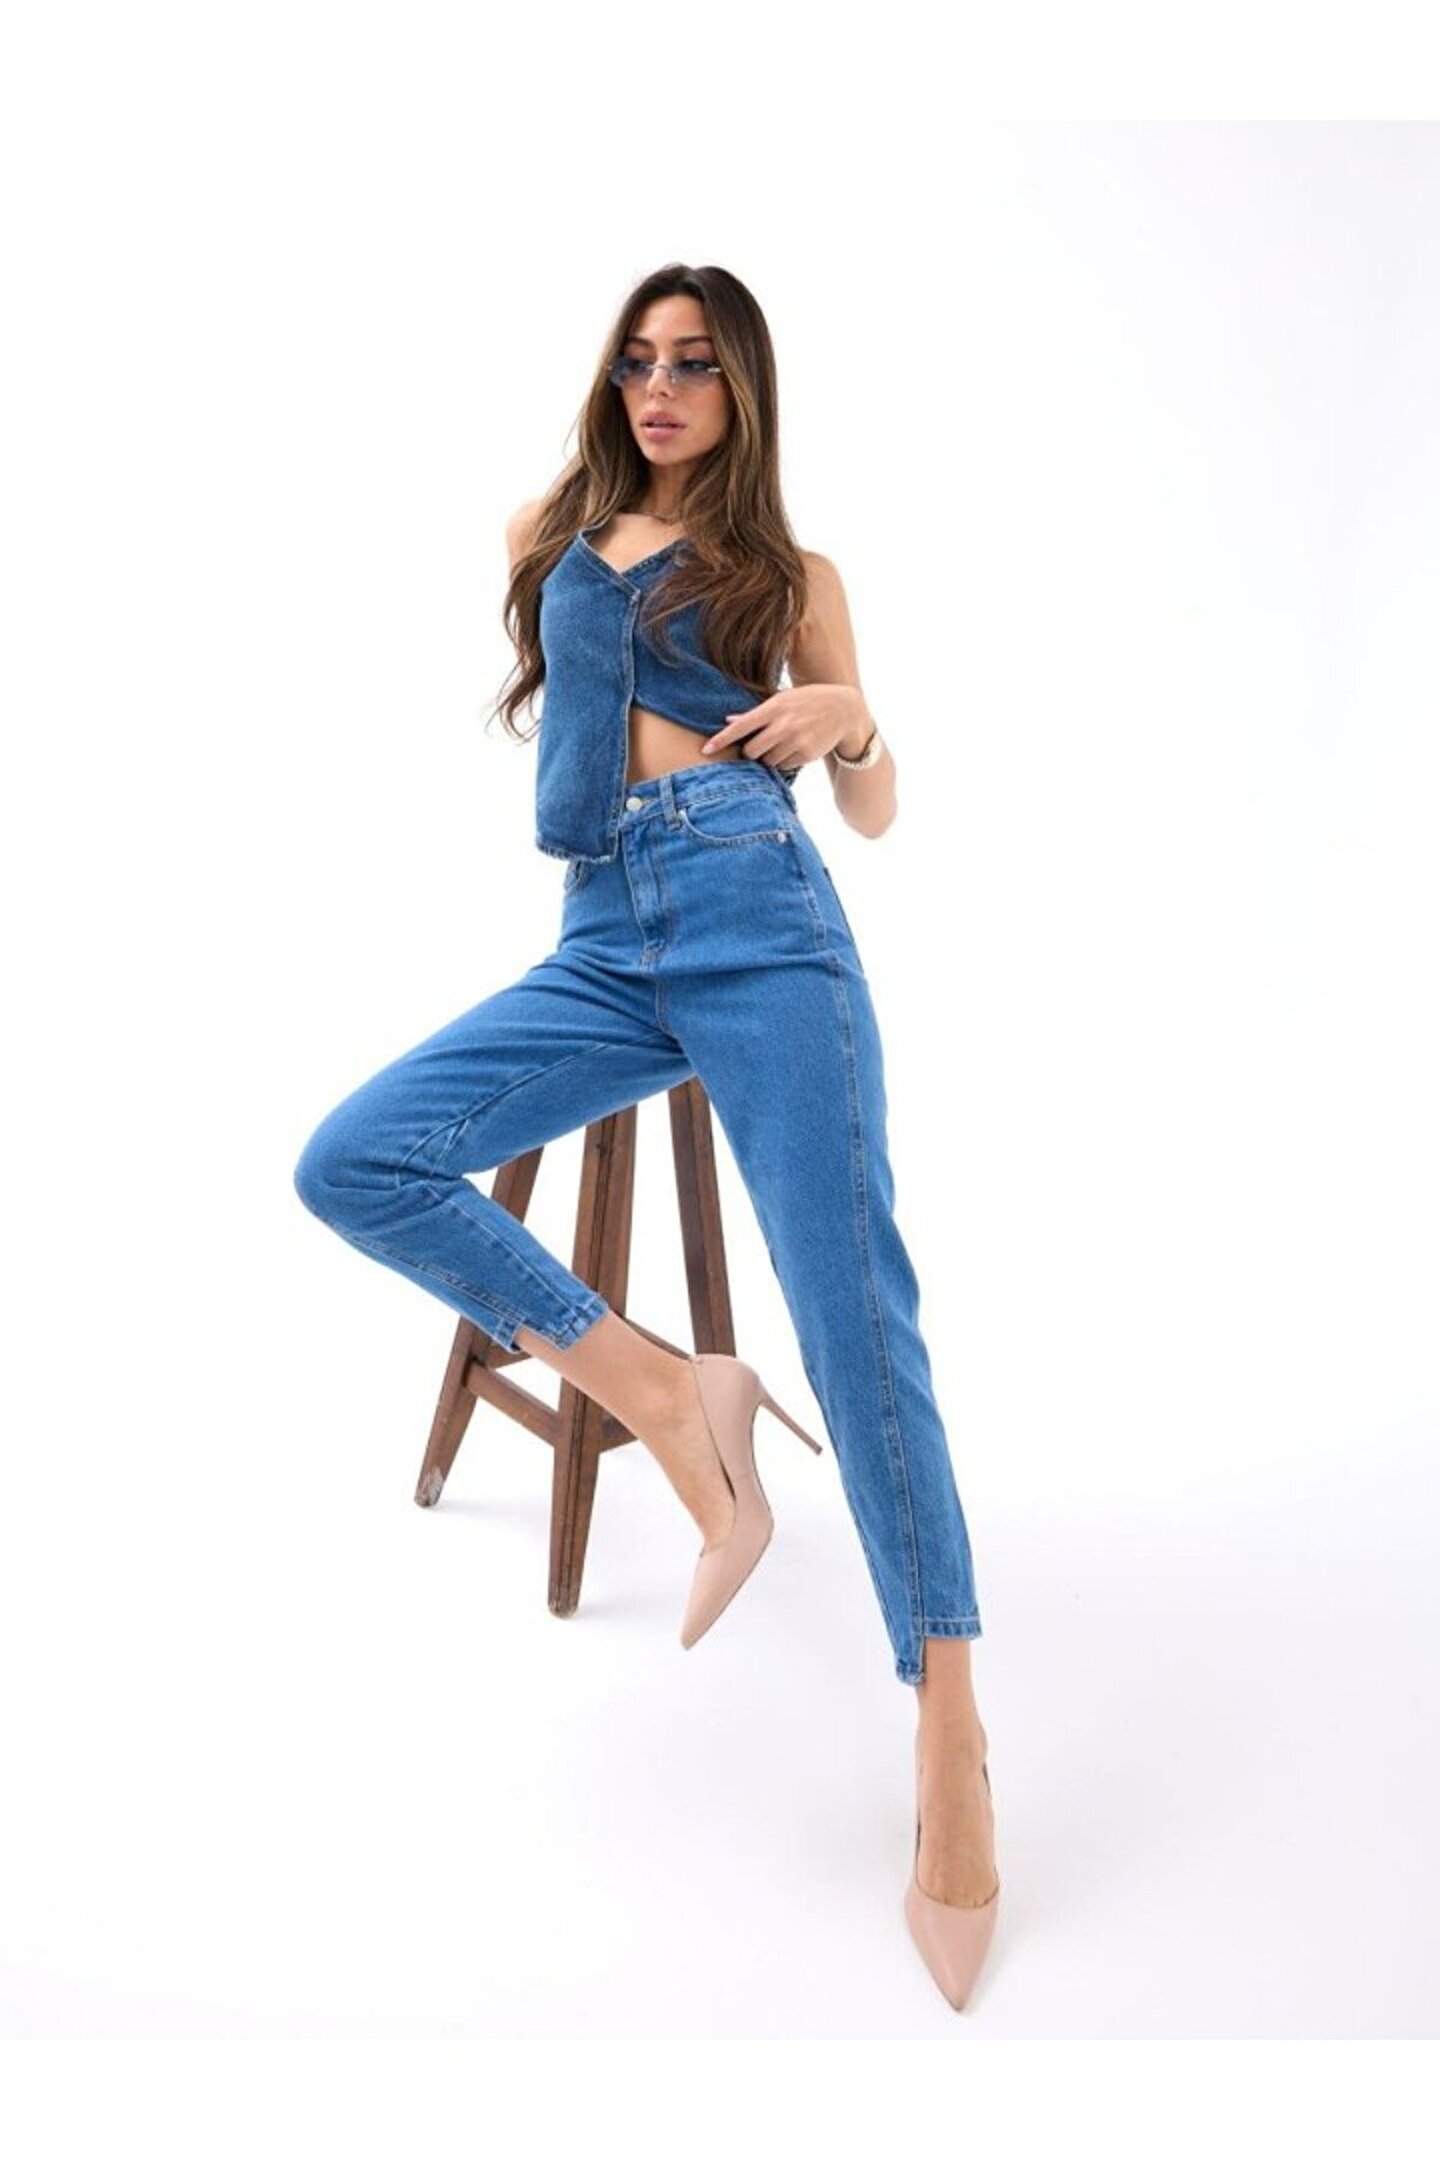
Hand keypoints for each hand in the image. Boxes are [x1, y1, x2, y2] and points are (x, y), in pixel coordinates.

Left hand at [702, 682, 872, 768]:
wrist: (843, 709)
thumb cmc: (807, 701)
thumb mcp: (782, 699)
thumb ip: (756, 713)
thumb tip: (728, 719)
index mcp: (774, 707)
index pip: (741, 726)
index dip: (722, 739)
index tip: (706, 750)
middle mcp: (784, 724)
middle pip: (752, 751)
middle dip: (751, 752)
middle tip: (758, 746)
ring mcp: (796, 740)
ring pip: (768, 761)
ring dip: (769, 758)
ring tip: (782, 744)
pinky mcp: (807, 754)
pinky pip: (784, 766)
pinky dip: (784, 762)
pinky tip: (795, 748)